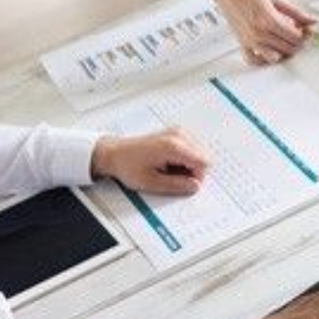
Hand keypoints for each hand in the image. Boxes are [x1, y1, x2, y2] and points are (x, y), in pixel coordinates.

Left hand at [92, 127, 209, 194]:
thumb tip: (194, 186)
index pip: (203, 162)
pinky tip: (168, 163)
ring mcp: (177, 132)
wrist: (115, 153)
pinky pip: (190, 149)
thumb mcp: (151, 182)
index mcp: (173, 146)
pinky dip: (183, 159)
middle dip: (192, 172)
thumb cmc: (127, 165)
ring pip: (198, 153)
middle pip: (203, 157)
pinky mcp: (175, 133)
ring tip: (168, 169)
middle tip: (172, 177)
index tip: (183, 184)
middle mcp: (178, 135)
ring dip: (187, 165)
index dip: (197, 178)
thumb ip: (176, 185)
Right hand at [212, 0, 315, 64]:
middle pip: (288, 48)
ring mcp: (249, 40)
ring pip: (274, 57)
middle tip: (299, 31)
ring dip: (284, 51)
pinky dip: (263, 59)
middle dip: (298, 41)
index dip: (305, 34)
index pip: (296, 37)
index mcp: (269, 20)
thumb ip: (295, 11)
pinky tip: (269, 50)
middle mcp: (258, 33)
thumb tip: (311, 20)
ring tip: (285, 39)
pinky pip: (253, 60)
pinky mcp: (241, 42)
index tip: (307, 28)